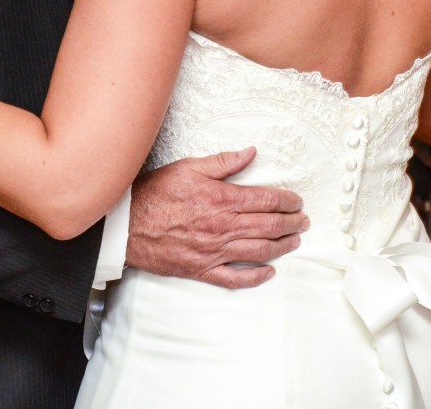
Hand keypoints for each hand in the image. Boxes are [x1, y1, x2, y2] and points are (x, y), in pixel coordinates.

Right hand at [126, 148, 308, 289]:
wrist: (127, 226)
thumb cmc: (155, 194)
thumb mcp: (188, 168)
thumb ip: (223, 162)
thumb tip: (251, 153)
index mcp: (223, 200)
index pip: (267, 200)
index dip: (287, 201)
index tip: (297, 201)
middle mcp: (224, 227)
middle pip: (270, 226)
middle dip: (293, 223)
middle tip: (304, 220)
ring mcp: (215, 251)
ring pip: (260, 251)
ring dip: (283, 246)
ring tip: (295, 241)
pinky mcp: (203, 269)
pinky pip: (236, 278)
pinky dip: (256, 277)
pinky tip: (269, 272)